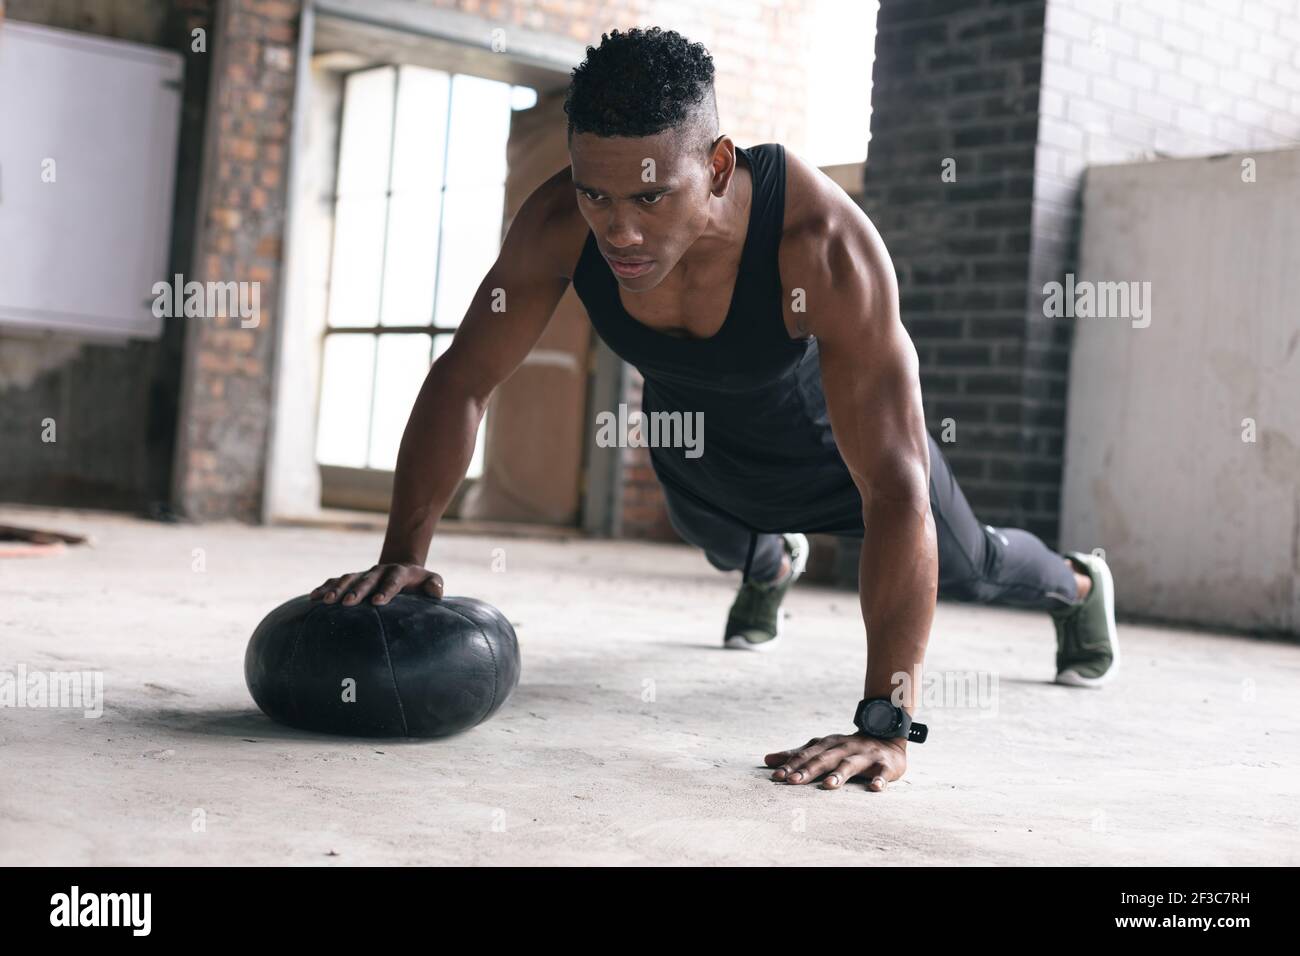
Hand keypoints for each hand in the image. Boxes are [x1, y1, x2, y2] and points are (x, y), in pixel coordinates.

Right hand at [309, 564, 443, 606]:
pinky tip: (313, 598)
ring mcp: (364, 574)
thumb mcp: (431, 581)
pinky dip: (325, 588)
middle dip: (357, 590)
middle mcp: (380, 571)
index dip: (386, 590)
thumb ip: (435, 585)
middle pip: (368, 579)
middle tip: (348, 603)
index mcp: (400, 573)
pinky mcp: (353, 579)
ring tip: (327, 602)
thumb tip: (436, 591)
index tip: (377, 602)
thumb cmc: (419, 584)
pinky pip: (336, 581)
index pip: (394, 580)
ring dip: (337, 589)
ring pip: (349, 579)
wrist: (402, 571)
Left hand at [764, 732, 906, 791]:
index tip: (776, 777)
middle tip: (793, 782)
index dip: (791, 765)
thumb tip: (767, 760)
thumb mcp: (822, 748)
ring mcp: (865, 755)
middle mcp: (844, 747)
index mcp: (828, 744)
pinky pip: (883, 772)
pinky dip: (880, 779)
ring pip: (851, 764)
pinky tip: (875, 788)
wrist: (887, 736)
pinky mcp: (885, 764)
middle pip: (824, 759)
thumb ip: (796, 755)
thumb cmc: (847, 747)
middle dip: (808, 770)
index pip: (806, 755)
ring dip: (840, 774)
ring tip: (829, 785)